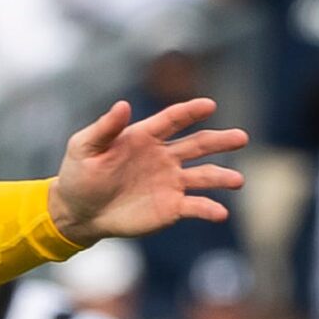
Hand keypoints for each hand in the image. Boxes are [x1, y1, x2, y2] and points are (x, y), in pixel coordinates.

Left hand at [47, 98, 245, 244]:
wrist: (77, 212)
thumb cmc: (79, 175)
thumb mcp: (84, 148)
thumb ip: (104, 128)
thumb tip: (123, 105)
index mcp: (145, 137)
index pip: (173, 120)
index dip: (190, 112)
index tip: (208, 105)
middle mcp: (165, 157)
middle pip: (199, 144)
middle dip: (221, 141)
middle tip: (241, 138)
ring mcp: (171, 182)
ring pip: (204, 175)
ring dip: (222, 177)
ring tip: (237, 180)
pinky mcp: (170, 207)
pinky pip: (195, 206)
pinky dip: (209, 209)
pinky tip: (220, 213)